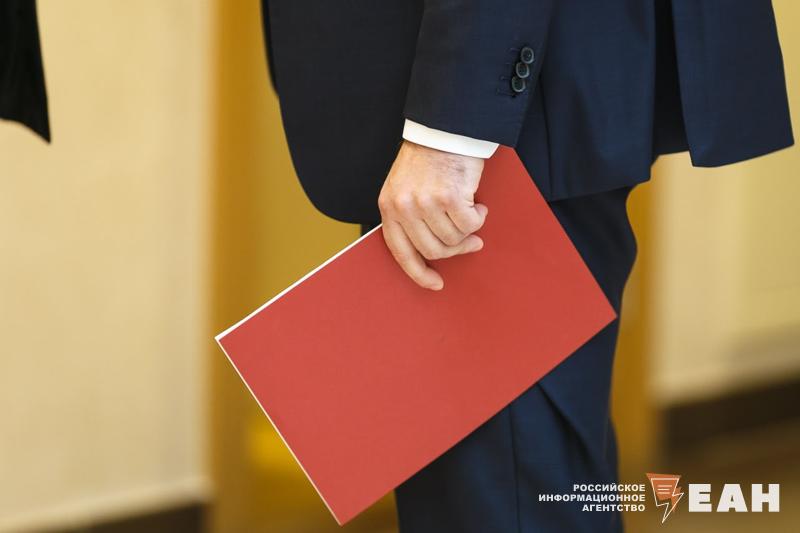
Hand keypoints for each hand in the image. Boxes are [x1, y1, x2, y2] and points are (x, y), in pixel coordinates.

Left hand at [378, 140, 487, 289]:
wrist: (443, 130)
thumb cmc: (427, 160)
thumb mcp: (405, 189)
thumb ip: (410, 218)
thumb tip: (432, 251)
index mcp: (388, 207)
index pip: (401, 252)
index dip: (419, 273)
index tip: (435, 284)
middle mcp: (404, 207)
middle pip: (434, 249)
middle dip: (456, 249)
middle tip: (470, 242)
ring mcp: (426, 203)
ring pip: (454, 238)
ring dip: (468, 229)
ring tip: (471, 211)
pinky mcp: (449, 197)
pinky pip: (469, 224)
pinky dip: (478, 217)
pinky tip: (478, 204)